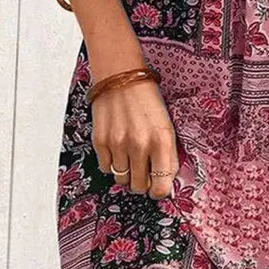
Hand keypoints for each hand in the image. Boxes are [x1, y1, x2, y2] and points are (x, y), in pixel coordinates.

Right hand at [90, 72, 178, 199]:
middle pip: (139, 187)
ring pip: (122, 180)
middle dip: (143, 182)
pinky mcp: (100, 142)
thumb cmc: (147, 101)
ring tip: (130, 154)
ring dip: (127, 172)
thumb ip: (168, 155)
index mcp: (162, 141)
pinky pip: (106, 168)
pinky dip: (112, 163)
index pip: (162, 187)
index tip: (158, 186)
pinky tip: (118, 147)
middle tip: (144, 168)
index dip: (160, 190)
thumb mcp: (167, 126)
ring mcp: (118, 145)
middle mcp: (140, 145)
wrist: (122, 77)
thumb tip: (165, 181)